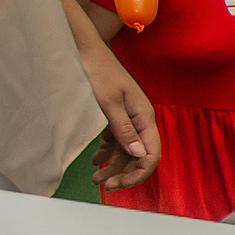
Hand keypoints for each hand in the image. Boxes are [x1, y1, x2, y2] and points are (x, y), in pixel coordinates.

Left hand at [81, 37, 159, 190]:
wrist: (84, 50)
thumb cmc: (98, 72)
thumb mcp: (109, 103)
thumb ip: (124, 130)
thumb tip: (140, 155)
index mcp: (144, 116)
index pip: (151, 153)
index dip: (138, 172)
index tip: (120, 184)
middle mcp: (139, 120)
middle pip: (139, 155)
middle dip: (124, 172)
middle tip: (104, 185)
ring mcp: (128, 118)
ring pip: (126, 150)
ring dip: (114, 165)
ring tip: (96, 177)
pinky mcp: (115, 116)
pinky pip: (115, 140)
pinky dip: (107, 152)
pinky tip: (95, 160)